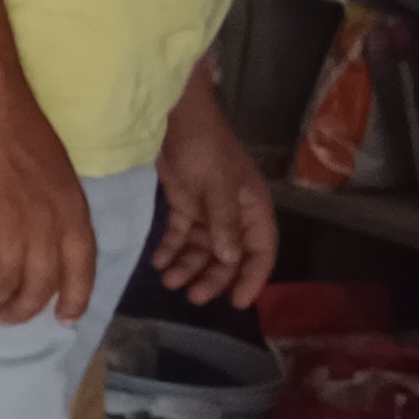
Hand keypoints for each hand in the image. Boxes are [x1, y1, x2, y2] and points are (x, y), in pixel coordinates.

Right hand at [0, 59, 95, 322]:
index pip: (80, 269)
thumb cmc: (13, 122)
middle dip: (18, 308)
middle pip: (36, 285)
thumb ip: (52, 206)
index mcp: (71, 208)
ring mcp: (6, 223)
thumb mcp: (53, 168)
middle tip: (0, 315)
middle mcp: (45, 223)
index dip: (72, 299)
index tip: (62, 319)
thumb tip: (38, 235)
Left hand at [152, 65, 274, 307]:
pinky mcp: (183, 201)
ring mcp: (208, 207)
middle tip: (192, 296)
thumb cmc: (204, 147)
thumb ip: (223, 222)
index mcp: (253, 208)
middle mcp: (233, 212)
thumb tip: (230, 258)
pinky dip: (170, 248)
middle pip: (228, 255)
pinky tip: (158, 262)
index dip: (251, 278)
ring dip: (188, 266)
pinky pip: (180, 233)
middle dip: (213, 277)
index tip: (237, 303)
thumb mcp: (217, 185)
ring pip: (202, 247)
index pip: (260, 251)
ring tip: (169, 282)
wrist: (174, 115)